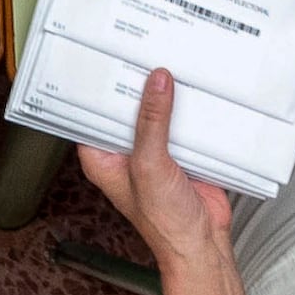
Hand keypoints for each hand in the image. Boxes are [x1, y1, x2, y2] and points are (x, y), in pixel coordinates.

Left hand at [73, 66, 237, 273]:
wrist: (203, 244)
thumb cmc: (164, 224)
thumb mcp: (150, 165)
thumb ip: (152, 122)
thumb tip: (156, 83)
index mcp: (103, 156)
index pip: (92, 111)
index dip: (97, 85)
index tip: (105, 55)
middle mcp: (126, 151)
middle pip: (127, 106)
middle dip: (136, 83)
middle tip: (142, 50)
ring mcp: (154, 150)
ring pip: (156, 111)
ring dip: (165, 94)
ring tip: (170, 59)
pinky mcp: (181, 150)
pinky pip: (182, 120)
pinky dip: (188, 107)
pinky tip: (193, 88)